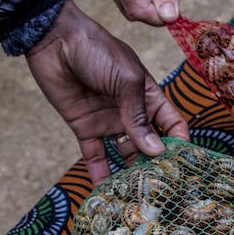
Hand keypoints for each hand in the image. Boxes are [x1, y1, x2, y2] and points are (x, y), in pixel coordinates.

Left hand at [25, 0, 189, 181]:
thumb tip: (156, 150)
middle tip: (160, 187)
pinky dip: (100, 173)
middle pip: (150, 144)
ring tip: (136, 194)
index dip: (178, 144)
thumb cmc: (97, 51)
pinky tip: (106, 192)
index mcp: (149, 97)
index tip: (180, 165)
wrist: (53, 41)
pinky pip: (96, 156)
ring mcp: (109, 122)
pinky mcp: (85, 128)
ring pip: (125, 154)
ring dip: (131, 173)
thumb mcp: (126, 80)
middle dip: (156, 164)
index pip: (172, 125)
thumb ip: (138, 116)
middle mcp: (132, 112)